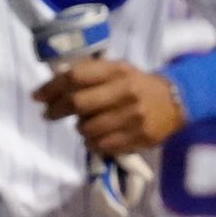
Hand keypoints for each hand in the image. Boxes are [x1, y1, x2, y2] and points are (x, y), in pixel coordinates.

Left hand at [33, 59, 185, 154]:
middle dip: (56, 110)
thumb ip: (90, 75)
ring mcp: (133, 117)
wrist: (177, 101)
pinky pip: (100, 145)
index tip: (38, 96)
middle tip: (50, 114)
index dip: (51, 87)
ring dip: (80, 128)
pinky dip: (93, 142)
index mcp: (119, 71)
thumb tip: (52, 85)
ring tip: (89, 123)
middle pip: (77, 103)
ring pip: (86, 129)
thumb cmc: (138, 85)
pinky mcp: (137, 138)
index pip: (76, 77)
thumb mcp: (119, 71)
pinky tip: (101, 134)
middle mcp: (126, 92)